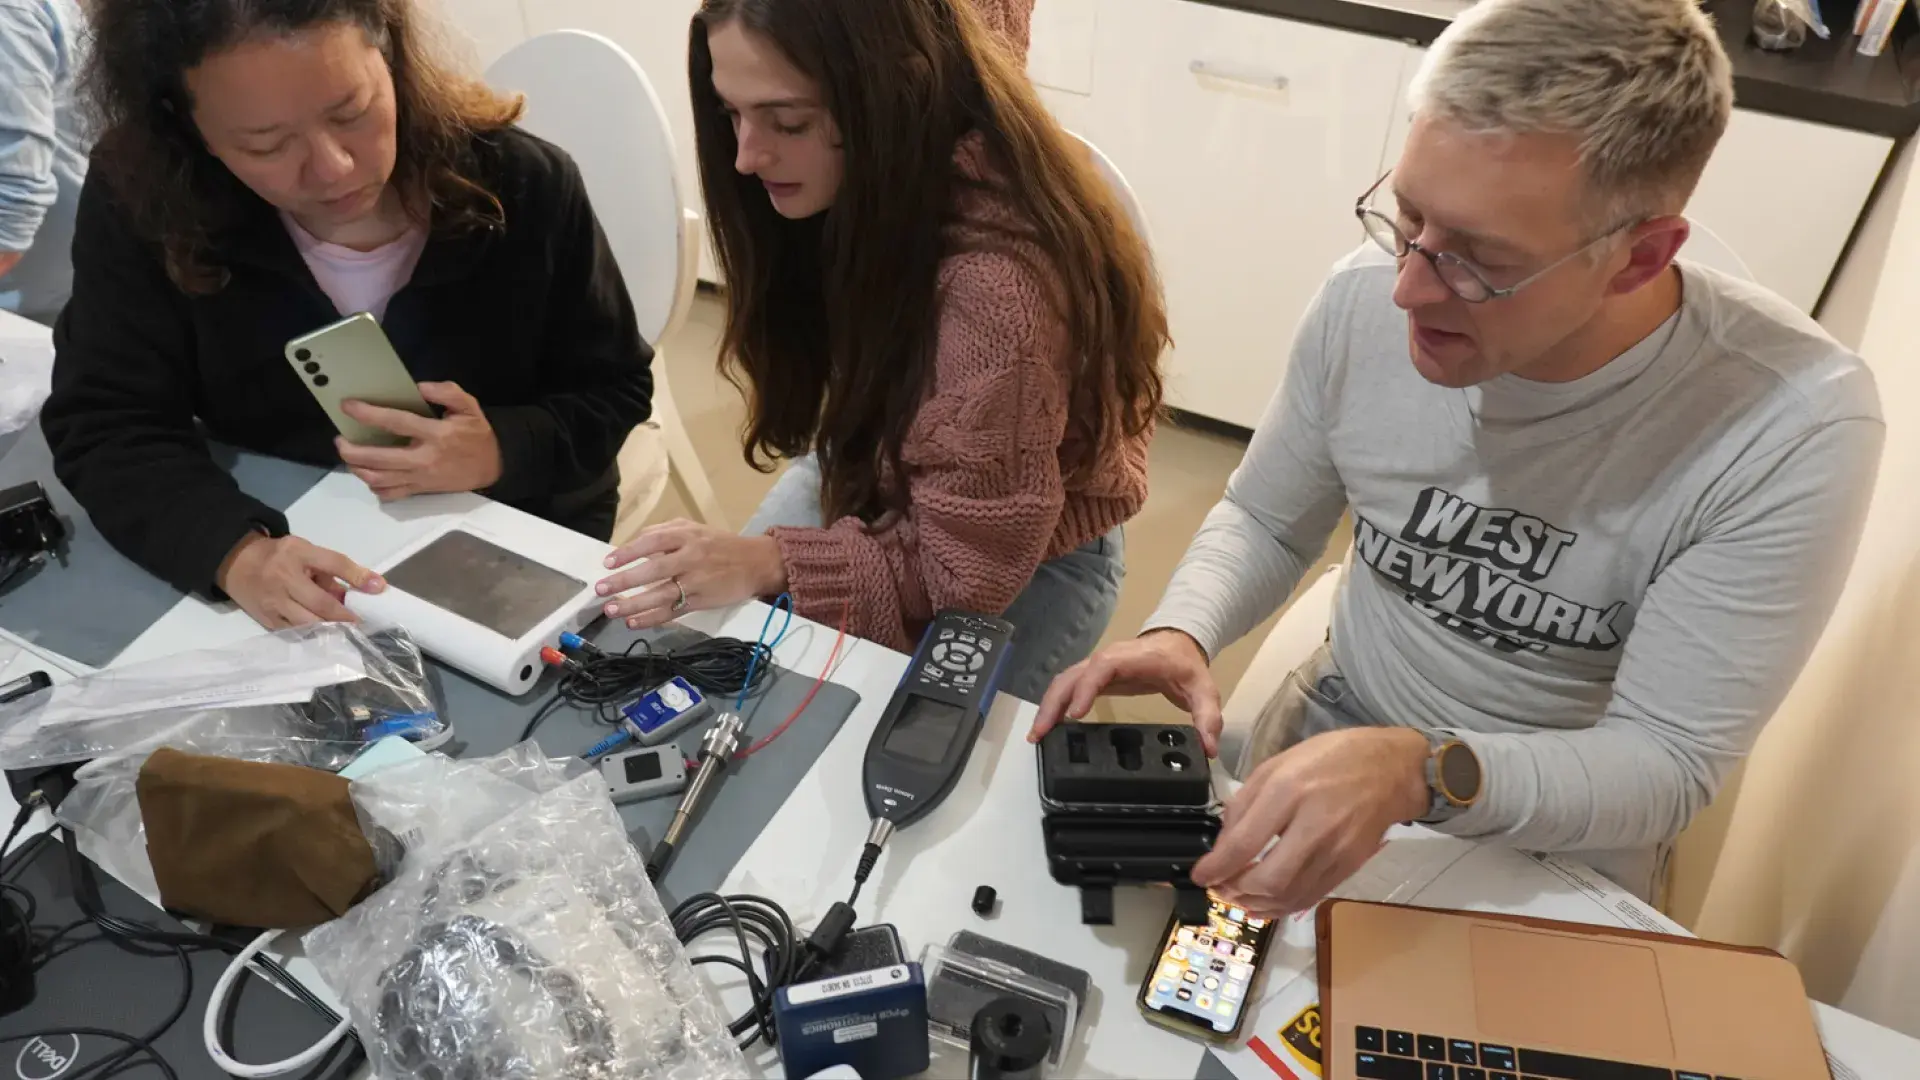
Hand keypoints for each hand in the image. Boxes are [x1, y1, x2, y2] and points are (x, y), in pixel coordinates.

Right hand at [215, 532, 384, 629]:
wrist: (235, 562)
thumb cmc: (279, 556)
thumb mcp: (305, 551)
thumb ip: (331, 571)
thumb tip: (362, 592)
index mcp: (297, 553)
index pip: (334, 562)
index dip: (358, 576)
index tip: (379, 588)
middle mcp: (283, 577)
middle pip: (321, 602)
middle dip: (345, 616)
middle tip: (363, 623)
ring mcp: (272, 601)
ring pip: (308, 622)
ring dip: (331, 629)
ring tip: (348, 632)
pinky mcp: (265, 619)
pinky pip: (294, 632)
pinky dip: (312, 636)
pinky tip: (326, 637)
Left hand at [337, 381, 502, 500]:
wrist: (492, 467)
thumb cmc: (476, 435)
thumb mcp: (470, 407)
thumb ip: (447, 392)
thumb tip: (419, 387)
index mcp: (436, 434)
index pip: (396, 423)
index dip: (369, 414)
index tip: (348, 406)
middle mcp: (424, 458)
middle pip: (379, 459)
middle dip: (352, 450)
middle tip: (341, 439)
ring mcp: (420, 478)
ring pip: (379, 479)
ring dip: (358, 469)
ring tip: (350, 456)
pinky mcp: (420, 490)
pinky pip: (390, 494)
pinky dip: (374, 486)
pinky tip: (369, 474)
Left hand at [596, 519, 788, 629]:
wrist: (756, 563)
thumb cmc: (720, 545)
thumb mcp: (694, 529)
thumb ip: (665, 533)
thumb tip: (633, 545)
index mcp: (687, 536)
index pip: (652, 542)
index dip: (629, 552)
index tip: (608, 563)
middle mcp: (691, 557)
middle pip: (654, 570)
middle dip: (625, 581)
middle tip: (601, 589)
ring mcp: (697, 582)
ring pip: (661, 594)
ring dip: (634, 604)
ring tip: (611, 610)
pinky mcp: (702, 601)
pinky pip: (673, 611)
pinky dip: (653, 618)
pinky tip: (634, 622)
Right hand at [1029, 630, 1222, 755]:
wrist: (1177, 643)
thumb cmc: (1185, 665)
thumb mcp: (1203, 690)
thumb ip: (1207, 717)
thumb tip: (1207, 748)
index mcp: (1132, 658)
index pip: (1102, 668)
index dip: (1087, 689)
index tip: (1075, 714)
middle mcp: (1108, 659)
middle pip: (1073, 676)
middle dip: (1054, 703)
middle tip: (1041, 733)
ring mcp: (1097, 666)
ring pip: (1065, 681)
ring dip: (1048, 705)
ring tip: (1037, 735)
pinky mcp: (1093, 676)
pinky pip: (1069, 686)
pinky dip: (1056, 704)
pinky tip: (1049, 726)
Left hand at [1191, 726, 1430, 917]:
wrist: (1391, 769)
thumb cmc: (1331, 758)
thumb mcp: (1278, 764)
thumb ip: (1245, 802)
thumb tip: (1223, 842)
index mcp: (1289, 790)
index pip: (1245, 842)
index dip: (1217, 867)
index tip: (1199, 876)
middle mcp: (1313, 824)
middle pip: (1268, 879)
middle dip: (1235, 892)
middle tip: (1219, 888)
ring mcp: (1336, 850)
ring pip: (1289, 895)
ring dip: (1256, 904)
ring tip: (1238, 897)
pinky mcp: (1349, 866)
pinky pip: (1310, 897)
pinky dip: (1282, 906)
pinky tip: (1266, 901)